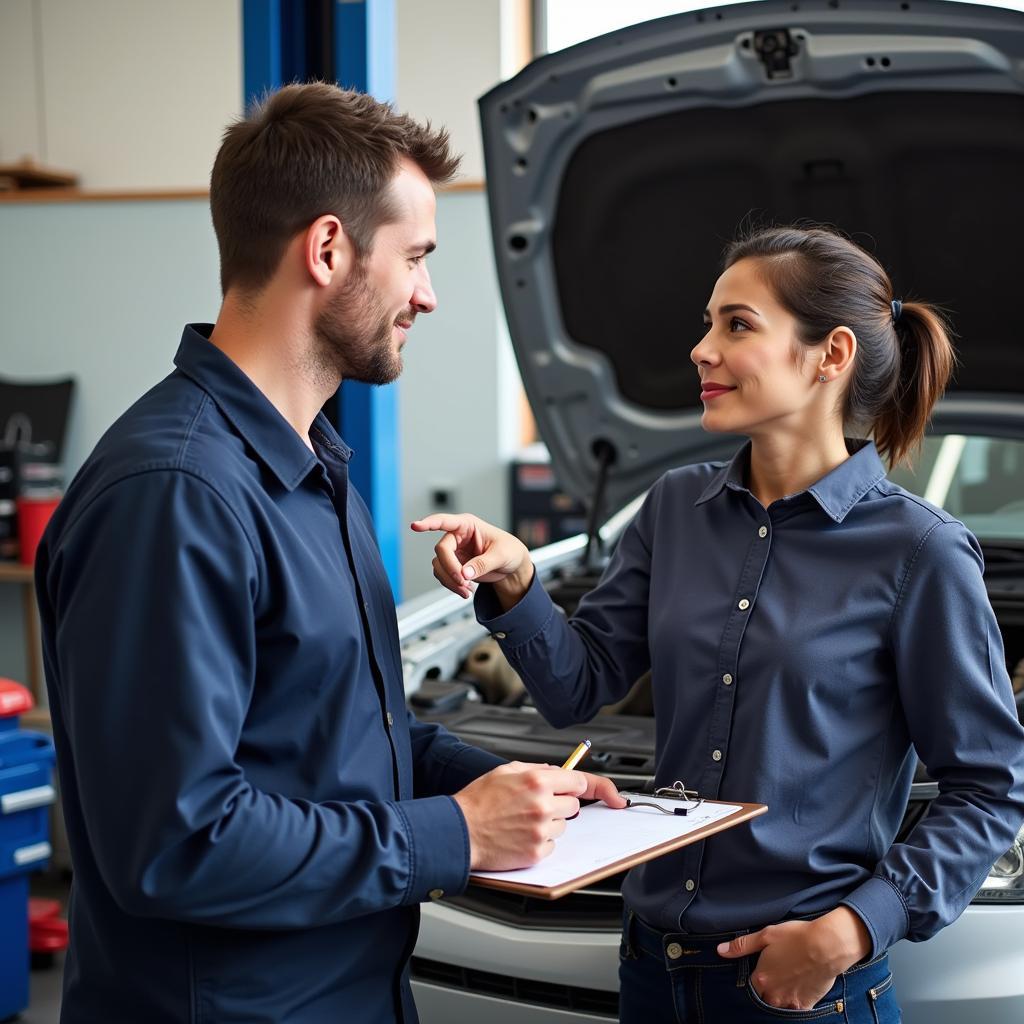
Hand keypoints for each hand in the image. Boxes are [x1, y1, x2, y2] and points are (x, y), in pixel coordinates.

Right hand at [411, 513, 532, 606]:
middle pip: (441, 550)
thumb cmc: (509, 551)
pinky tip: (466, 590)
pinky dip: (452, 585)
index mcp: (468, 525)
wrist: (511, 567)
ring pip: (439, 565)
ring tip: (467, 589)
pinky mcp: (453, 565)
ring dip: (450, 580)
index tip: (416, 526)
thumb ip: (483, 563)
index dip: (429, 523)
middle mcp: (457, 536)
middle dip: (450, 568)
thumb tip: (465, 573)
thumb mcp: (501, 556)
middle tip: (463, 581)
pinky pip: (443, 575)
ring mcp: (454, 551)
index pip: (445, 521)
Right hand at [453, 763, 626, 870]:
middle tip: (535, 806)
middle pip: (573, 805)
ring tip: (521, 821)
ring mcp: (541, 829)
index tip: (603, 792)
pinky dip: (540, 843)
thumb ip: (535, 768)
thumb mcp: (504, 771)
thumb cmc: (477, 802)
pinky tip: (519, 836)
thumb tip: (556, 771)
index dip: (588, 786)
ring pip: (563, 826)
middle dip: (560, 805)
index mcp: (537, 780)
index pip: (579, 781)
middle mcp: (542, 804)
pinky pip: (552, 846)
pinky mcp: (536, 852)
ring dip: (549, 824)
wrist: (458, 831)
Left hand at [716, 907, 871, 1009]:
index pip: (748, 987)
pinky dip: (794, 1004)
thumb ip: (742, 945)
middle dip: (765, 991)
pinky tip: (798, 990)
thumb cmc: (796, 937)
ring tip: (785, 983)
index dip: (752, 981)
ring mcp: (790, 1002)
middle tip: (774, 978)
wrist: (826, 946)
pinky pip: (795, 1011)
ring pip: (777, 1006)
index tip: (758, 974)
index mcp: (760, 978)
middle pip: (762, 998)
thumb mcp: (766, 935)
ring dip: (778, 998)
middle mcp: (773, 994)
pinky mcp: (806, 1005)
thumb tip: (720, 951)